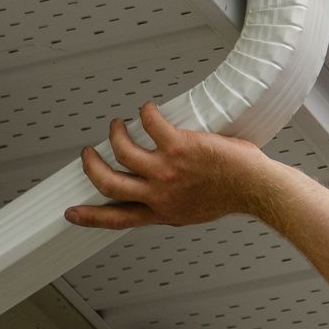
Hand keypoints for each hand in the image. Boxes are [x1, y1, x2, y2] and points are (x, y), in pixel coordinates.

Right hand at [65, 101, 285, 229]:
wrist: (255, 187)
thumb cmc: (232, 196)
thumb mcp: (192, 212)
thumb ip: (171, 205)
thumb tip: (160, 196)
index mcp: (161, 212)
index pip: (117, 219)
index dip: (90, 217)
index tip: (72, 213)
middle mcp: (159, 193)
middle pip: (108, 183)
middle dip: (92, 166)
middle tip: (88, 153)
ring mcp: (166, 169)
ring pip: (122, 151)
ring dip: (115, 134)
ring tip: (118, 125)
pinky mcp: (179, 146)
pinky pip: (150, 124)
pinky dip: (145, 113)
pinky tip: (148, 109)